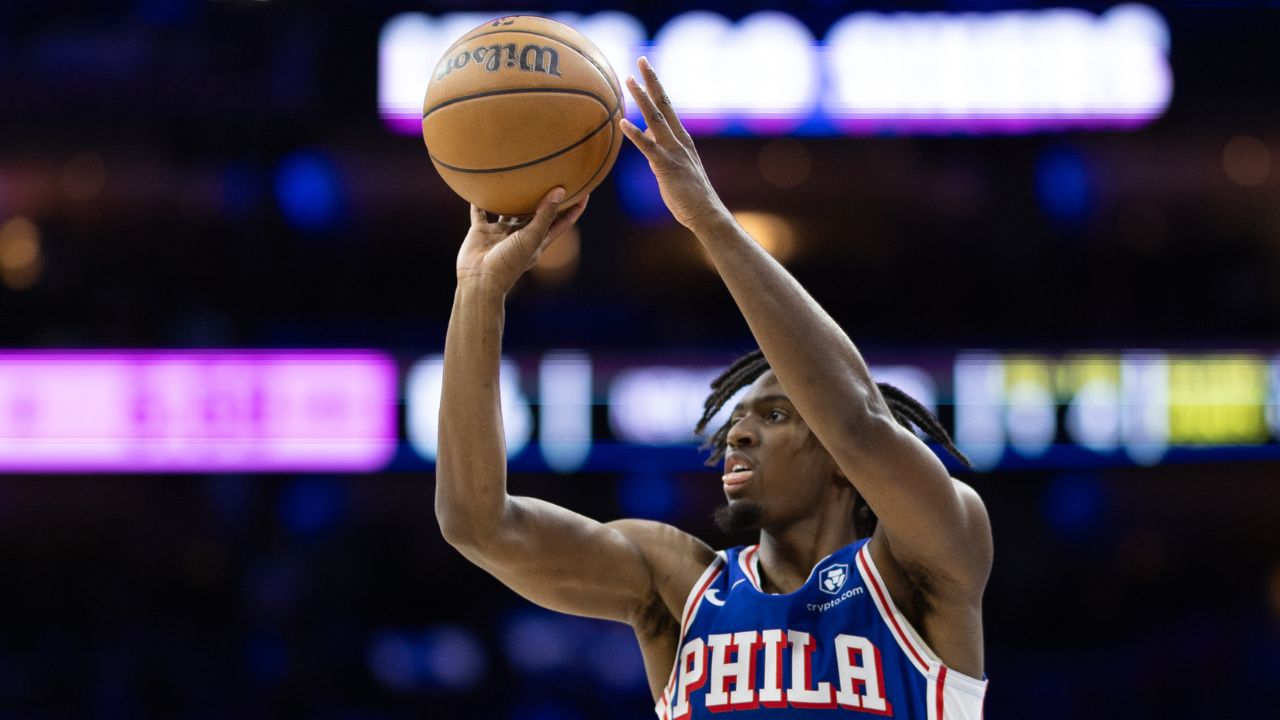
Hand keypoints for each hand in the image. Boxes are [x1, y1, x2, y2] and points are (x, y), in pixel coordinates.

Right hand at [456, 187, 588, 294]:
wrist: (479, 280)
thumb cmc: (509, 262)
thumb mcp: (532, 237)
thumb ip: (545, 215)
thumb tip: (560, 190)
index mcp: (538, 241)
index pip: (562, 222)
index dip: (575, 208)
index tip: (585, 191)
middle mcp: (521, 236)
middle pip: (536, 213)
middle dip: (544, 198)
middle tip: (552, 176)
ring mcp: (501, 233)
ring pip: (508, 211)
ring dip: (511, 198)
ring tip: (516, 178)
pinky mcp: (481, 232)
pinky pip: (480, 213)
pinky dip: (479, 202)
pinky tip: (480, 186)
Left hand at [619, 57, 727, 230]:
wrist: (705, 213)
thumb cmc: (688, 194)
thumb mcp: (673, 166)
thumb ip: (660, 149)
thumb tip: (645, 137)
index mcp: (681, 138)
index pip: (667, 106)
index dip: (656, 86)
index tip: (646, 68)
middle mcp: (679, 139)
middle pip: (664, 104)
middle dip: (652, 81)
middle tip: (641, 60)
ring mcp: (674, 151)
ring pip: (656, 119)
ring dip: (642, 98)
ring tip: (629, 81)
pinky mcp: (667, 166)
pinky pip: (648, 147)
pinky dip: (635, 134)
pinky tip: (622, 123)